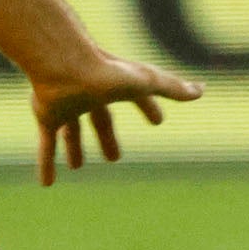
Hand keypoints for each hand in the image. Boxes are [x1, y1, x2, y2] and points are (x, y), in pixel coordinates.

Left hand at [30, 53, 202, 186]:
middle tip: (114, 158)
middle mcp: (89, 95)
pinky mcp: (47, 116)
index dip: (148, 109)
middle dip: (107, 137)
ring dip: (74, 148)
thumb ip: (172, 88)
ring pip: (71, 130)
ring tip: (78, 167)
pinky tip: (47, 183)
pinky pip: (46, 143)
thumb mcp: (146, 82)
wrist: (62, 65)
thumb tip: (202, 90)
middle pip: (100, 120)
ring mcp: (66, 105)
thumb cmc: (107, 72)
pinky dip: (47, 162)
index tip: (157, 122)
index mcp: (115, 85)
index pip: (137, 98)